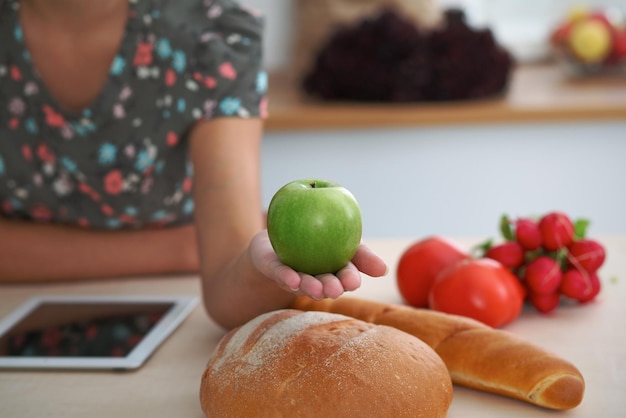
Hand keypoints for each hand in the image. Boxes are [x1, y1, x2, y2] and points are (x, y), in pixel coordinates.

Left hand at [249, 230, 387, 299]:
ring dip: (310, 288)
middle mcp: (316, 278)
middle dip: (331, 289)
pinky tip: (291, 279)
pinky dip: (286, 277)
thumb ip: (362, 253)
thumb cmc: (317, 236)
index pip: (346, 274)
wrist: (277, 235)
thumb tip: (385, 271)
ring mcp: (295, 275)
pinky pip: (280, 274)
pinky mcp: (274, 270)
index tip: (353, 282)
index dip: (349, 279)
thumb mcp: (344, 237)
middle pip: (326, 284)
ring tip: (315, 288)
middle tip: (335, 289)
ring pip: (304, 284)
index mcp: (335, 269)